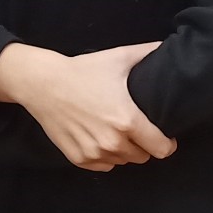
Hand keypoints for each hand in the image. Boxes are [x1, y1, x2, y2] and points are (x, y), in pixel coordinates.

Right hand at [0, 42, 175, 171]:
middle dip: (144, 145)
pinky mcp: (79, 159)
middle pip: (143, 157)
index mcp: (128, 121)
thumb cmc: (83, 71)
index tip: (163, 135)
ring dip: (124, 150)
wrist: (44, 84)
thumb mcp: (119, 57)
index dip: (167, 143)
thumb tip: (168, 46)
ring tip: (115, 130)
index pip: (162, 149)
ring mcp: (94, 153)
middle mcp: (112, 142)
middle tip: (135, 127)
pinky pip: (103, 166)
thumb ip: (148, 53)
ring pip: (123, 161)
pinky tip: (99, 137)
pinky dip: (105, 156)